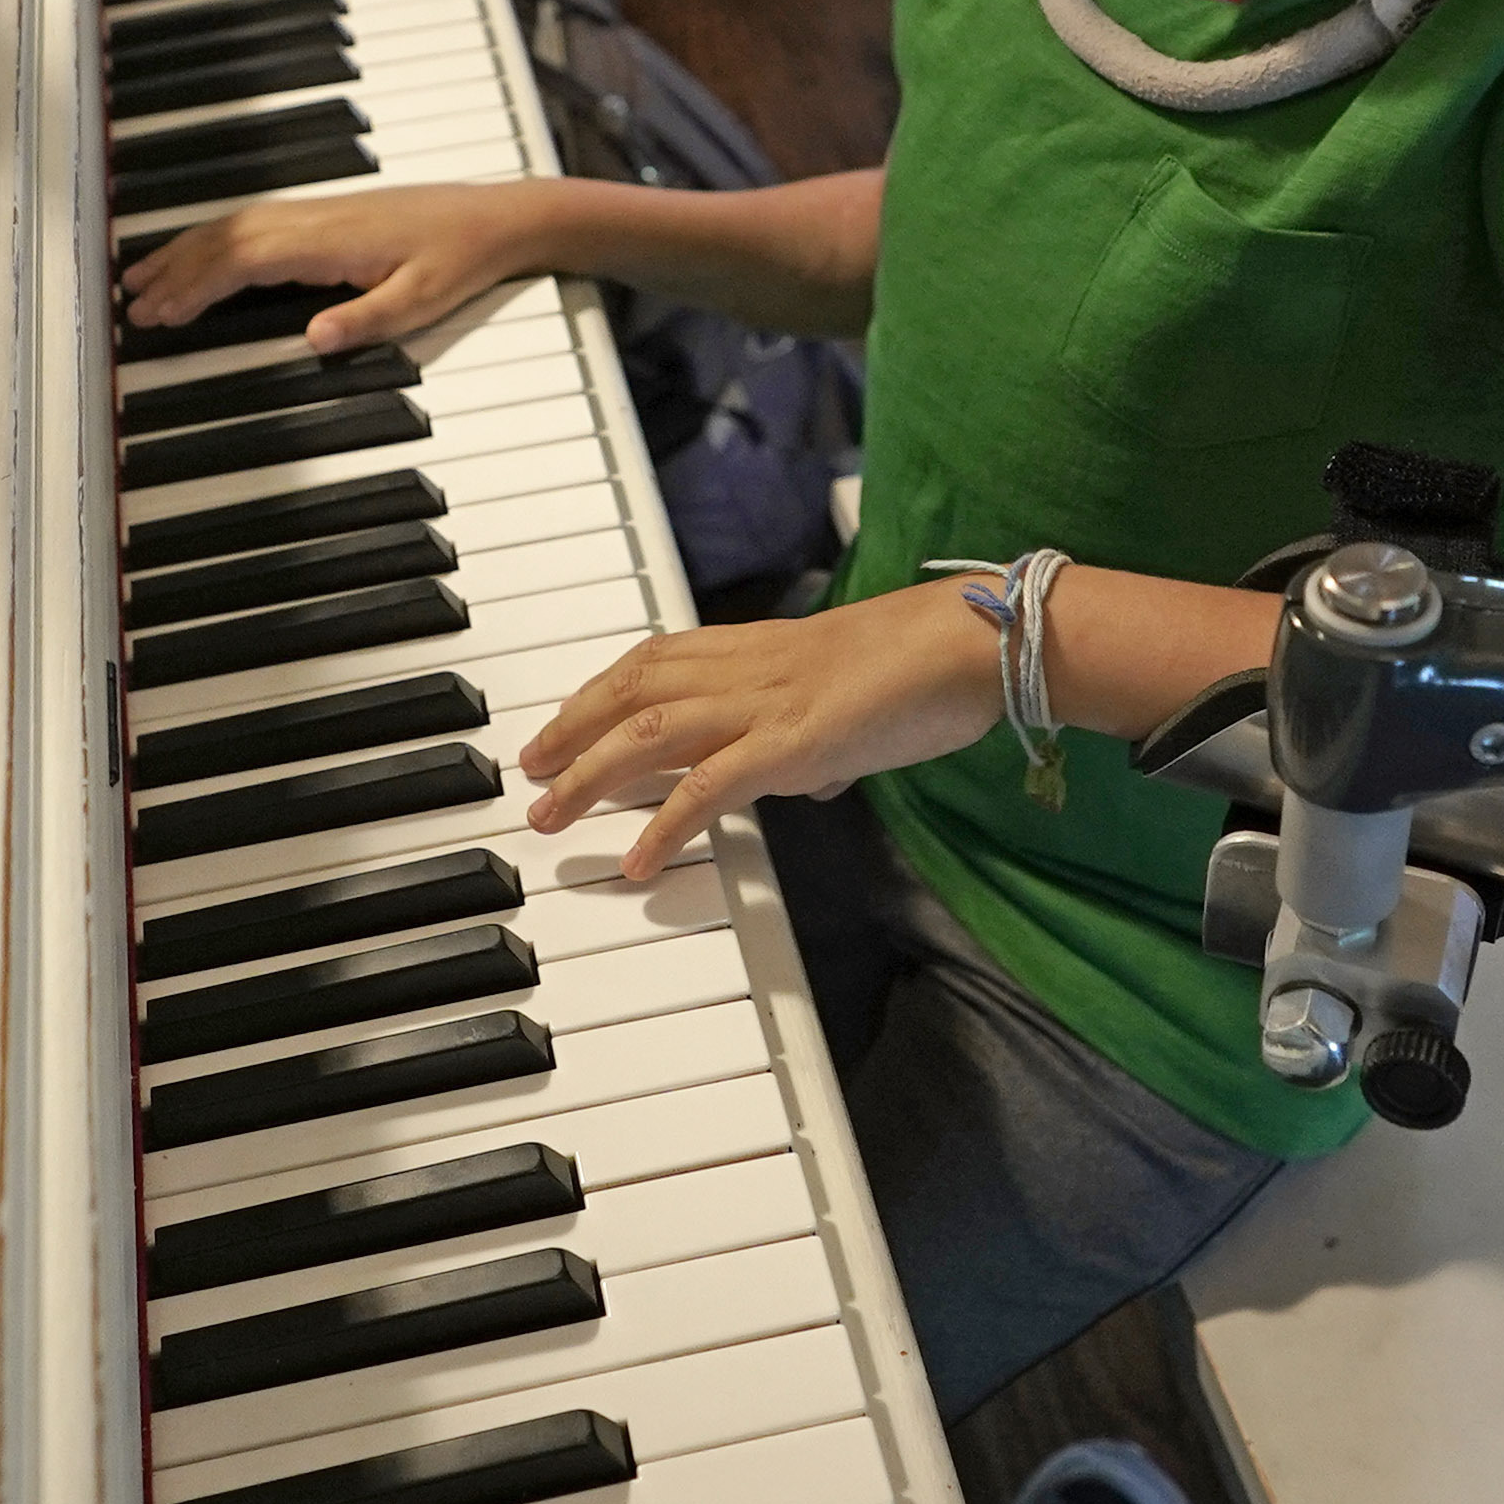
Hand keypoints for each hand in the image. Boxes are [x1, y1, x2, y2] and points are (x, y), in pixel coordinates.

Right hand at [119, 181, 546, 354]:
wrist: (495, 218)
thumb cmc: (462, 258)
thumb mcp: (422, 300)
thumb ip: (366, 319)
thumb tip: (312, 337)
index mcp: (330, 240)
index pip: (244, 259)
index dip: (197, 285)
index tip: (164, 312)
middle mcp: (315, 220)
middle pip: (226, 238)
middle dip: (175, 269)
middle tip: (133, 304)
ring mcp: (317, 215)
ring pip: (234, 226)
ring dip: (187, 250)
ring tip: (146, 278)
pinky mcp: (325, 218)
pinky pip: (254, 225)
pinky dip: (216, 240)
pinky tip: (202, 256)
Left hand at [520, 591, 1002, 879]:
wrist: (973, 642)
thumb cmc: (923, 669)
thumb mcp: (848, 705)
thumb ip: (815, 741)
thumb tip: (807, 779)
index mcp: (756, 649)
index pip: (651, 662)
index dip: (597, 693)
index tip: (561, 724)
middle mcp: (746, 668)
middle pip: (630, 692)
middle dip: (570, 732)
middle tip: (529, 774)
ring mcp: (766, 703)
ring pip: (648, 733)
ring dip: (588, 776)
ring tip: (549, 816)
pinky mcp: (793, 743)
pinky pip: (710, 787)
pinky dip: (666, 825)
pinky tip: (639, 860)